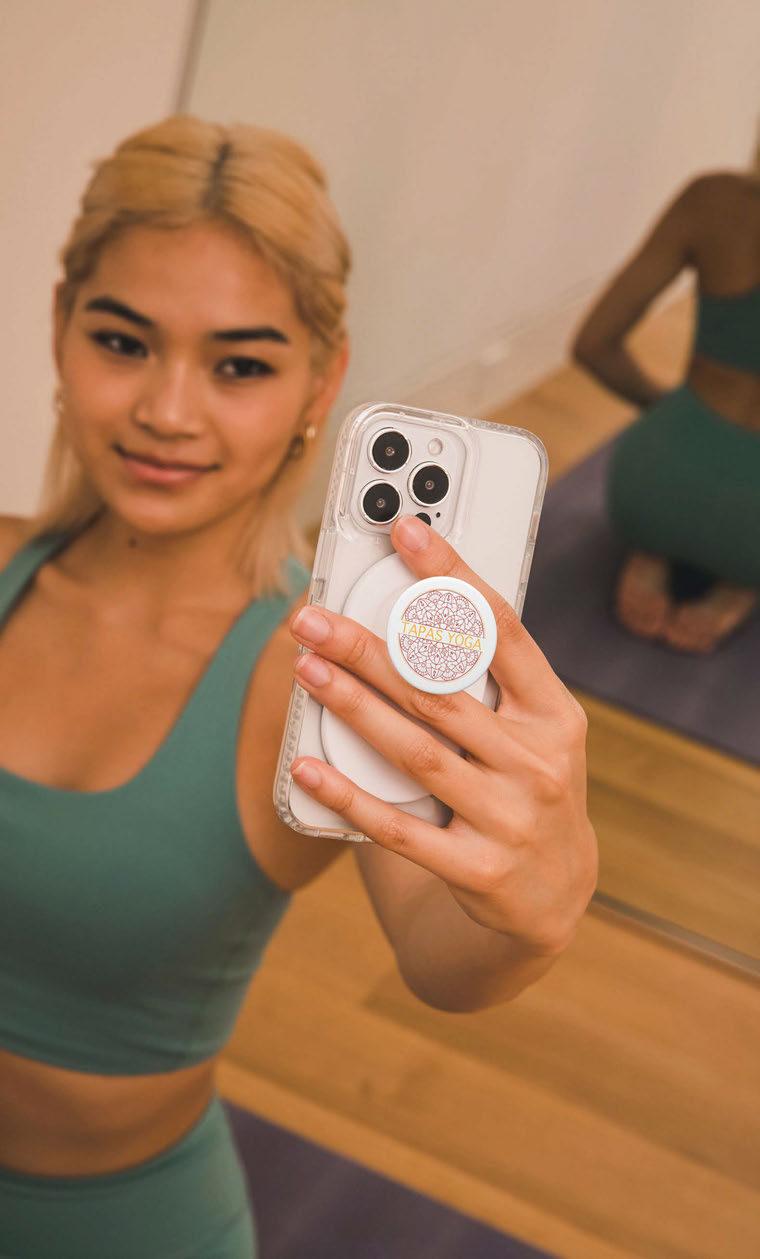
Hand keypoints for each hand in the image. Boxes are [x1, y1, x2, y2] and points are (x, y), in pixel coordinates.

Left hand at [288, 514, 597, 956]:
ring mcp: (512, 819)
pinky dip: (349, 797)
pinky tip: (306, 767)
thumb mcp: (532, 731)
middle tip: (313, 618)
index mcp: (554, 714)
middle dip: (369, 648)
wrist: (554, 898)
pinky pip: (400, 830)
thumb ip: (484, 683)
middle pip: (441, 691)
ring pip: (417, 752)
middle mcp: (538, 762)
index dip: (453, 577)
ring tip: (305, 668)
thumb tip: (400, 613)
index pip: (502, 630)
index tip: (406, 532)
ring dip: (354, 706)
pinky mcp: (479, 871)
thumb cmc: (525, 789)